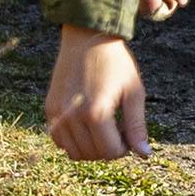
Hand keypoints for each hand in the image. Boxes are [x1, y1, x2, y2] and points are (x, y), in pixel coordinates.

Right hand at [46, 28, 149, 159]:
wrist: (87, 40)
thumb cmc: (116, 65)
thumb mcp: (134, 93)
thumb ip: (137, 127)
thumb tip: (145, 155)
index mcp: (96, 113)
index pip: (111, 152)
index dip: (125, 148)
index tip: (128, 131)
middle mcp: (72, 117)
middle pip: (93, 155)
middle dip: (109, 148)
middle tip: (117, 127)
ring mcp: (57, 114)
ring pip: (74, 152)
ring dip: (91, 147)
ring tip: (103, 126)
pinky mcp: (49, 109)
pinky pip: (59, 140)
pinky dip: (73, 141)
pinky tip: (86, 126)